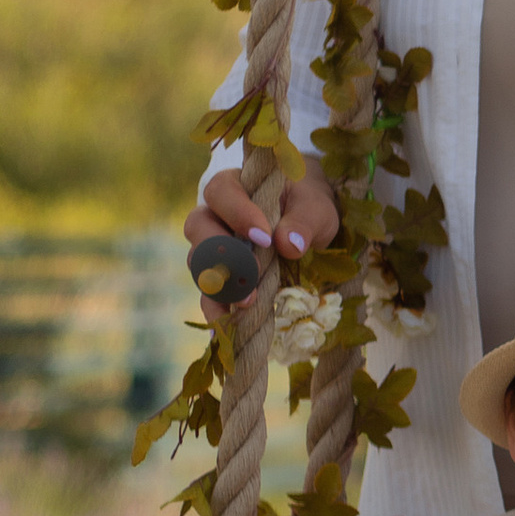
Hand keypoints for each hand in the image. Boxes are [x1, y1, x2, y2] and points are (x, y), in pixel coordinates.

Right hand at [185, 166, 341, 326]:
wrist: (306, 220)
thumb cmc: (308, 205)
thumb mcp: (316, 208)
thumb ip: (304, 221)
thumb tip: (289, 244)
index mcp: (237, 186)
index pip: (223, 192)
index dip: (237, 214)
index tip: (264, 239)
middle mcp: (215, 213)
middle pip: (198, 227)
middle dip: (221, 255)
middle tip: (249, 277)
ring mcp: (213, 245)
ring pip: (199, 262)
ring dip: (217, 286)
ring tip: (244, 306)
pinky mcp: (219, 274)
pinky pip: (209, 291)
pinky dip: (216, 309)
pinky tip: (223, 330)